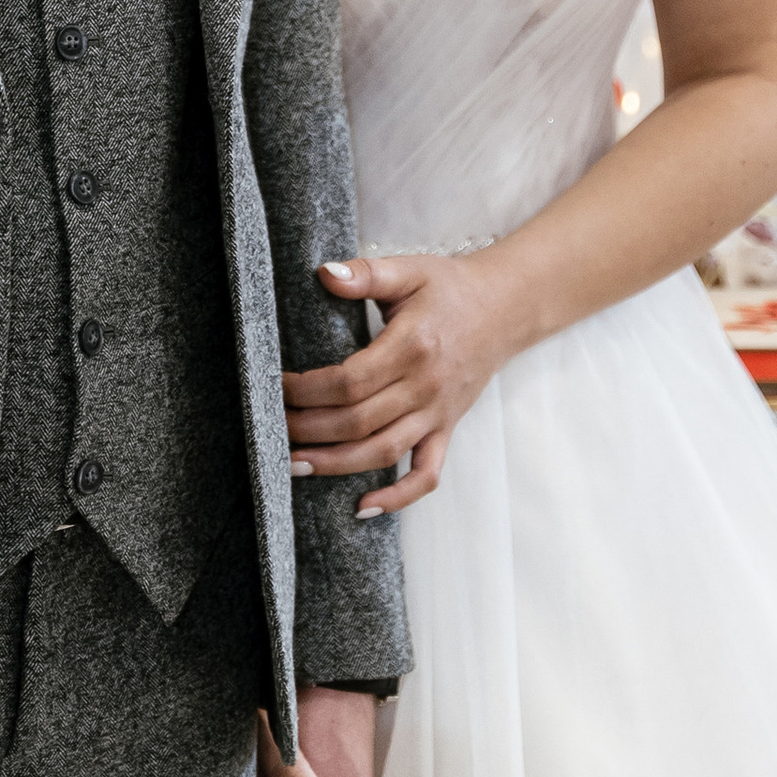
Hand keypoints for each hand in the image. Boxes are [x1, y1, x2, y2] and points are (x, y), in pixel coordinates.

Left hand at [283, 247, 525, 514]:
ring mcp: (438, 414)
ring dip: (336, 465)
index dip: (309, 390)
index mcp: (412, 346)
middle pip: (359, 422)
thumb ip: (365, 273)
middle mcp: (426, 387)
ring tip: (295, 465)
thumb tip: (323, 274)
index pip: (351, 380)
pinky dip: (398, 497)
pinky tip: (362, 506)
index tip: (278, 386)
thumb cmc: (450, 288)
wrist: (505, 308)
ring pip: (384, 452)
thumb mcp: (408, 270)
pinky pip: (426, 474)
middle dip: (309, 430)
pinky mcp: (447, 430)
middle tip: (272, 428)